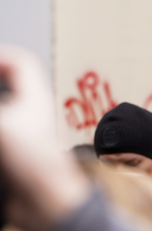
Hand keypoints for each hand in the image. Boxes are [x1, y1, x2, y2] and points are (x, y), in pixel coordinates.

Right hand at [0, 46, 90, 230]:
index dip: (1, 56)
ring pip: (4, 110)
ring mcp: (20, 133)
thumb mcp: (2, 124)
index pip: (21, 63)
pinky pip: (1, 135)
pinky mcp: (13, 154)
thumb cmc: (35, 161)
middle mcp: (27, 113)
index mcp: (33, 97)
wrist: (44, 199)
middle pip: (7, 86)